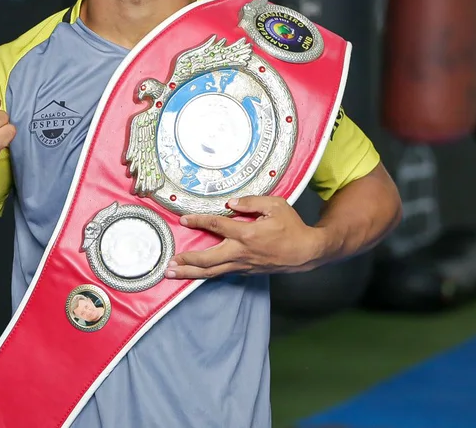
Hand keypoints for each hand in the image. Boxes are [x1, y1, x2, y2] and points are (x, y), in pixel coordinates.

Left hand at [165, 195, 325, 278]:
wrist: (306, 252)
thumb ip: (251, 201)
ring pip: (212, 272)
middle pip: (207, 260)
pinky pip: (221, 273)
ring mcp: (242, 264)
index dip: (198, 221)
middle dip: (186, 261)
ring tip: (172, 274)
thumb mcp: (275, 205)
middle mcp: (241, 252)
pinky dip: (205, 275)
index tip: (184, 219)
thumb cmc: (292, 227)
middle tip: (169, 262)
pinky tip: (194, 275)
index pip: (216, 225)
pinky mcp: (246, 271)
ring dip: (190, 273)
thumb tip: (230, 203)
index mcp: (246, 233)